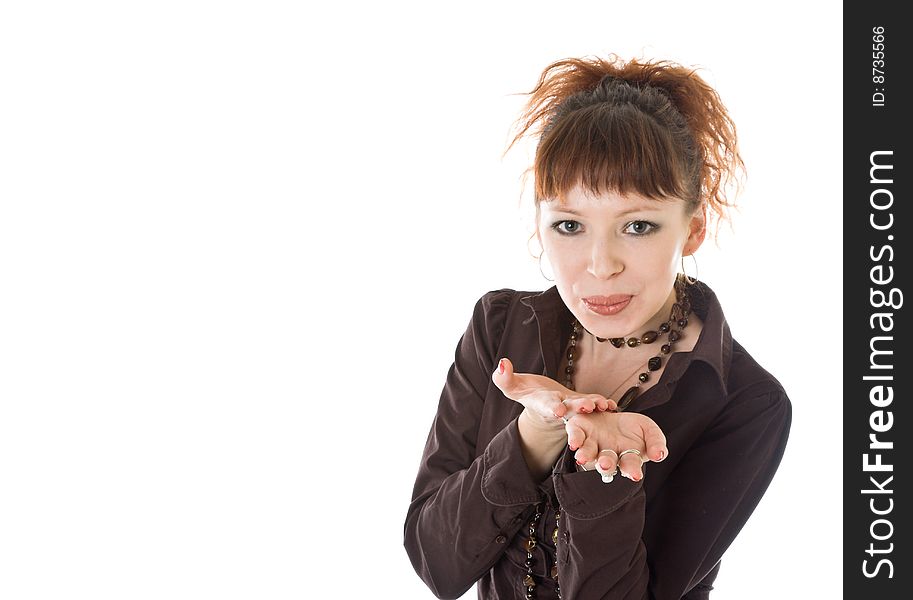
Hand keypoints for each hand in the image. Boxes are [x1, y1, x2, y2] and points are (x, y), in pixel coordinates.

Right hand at [491, 358, 616, 429]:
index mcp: (541, 403)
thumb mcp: (512, 386)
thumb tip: (502, 363)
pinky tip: (613, 405)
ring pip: (584, 408)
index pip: (546, 405)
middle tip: (587, 407)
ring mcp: (572, 407)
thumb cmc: (525, 391)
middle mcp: (559, 408)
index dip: (551, 407)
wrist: (541, 400)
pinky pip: (594, 404)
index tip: (558, 410)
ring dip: (594, 407)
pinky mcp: (582, 401)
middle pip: (569, 409)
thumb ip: (504, 377)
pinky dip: (603, 405)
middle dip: (577, 408)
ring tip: (604, 405)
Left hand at [565, 411, 667, 481]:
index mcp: (625, 457)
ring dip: (586, 455)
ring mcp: (593, 442)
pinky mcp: (580, 429)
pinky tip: (574, 443)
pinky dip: (575, 438)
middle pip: (606, 462)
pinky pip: (576, 435)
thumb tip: (659, 456)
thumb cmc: (634, 429)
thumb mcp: (651, 432)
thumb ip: (656, 443)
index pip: (629, 465)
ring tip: (583, 457)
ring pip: (588, 451)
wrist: (615, 414)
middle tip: (607, 465)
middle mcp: (607, 453)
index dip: (632, 470)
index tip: (635, 474)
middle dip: (606, 464)